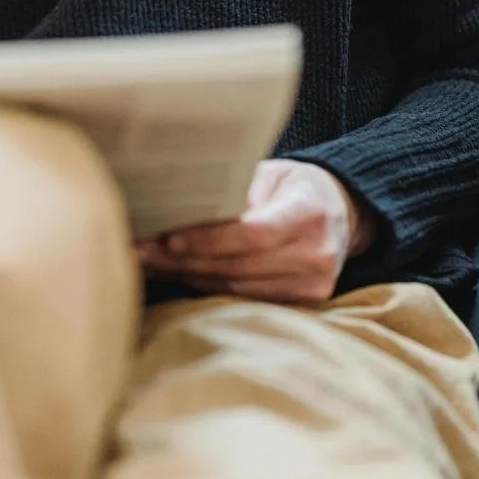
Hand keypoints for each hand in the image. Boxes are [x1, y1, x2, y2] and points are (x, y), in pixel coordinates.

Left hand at [137, 159, 376, 304]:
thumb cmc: (296, 186)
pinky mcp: (302, 305)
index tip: (168, 238)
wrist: (341, 214)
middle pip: (238, 265)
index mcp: (310, 214)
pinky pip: (243, 298)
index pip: (253, 233)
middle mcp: (316, 256)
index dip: (208, 239)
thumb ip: (238, 190)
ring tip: (146, 263)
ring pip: (235, 287)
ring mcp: (312, 287)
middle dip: (182, 260)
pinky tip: (176, 275)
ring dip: (186, 276)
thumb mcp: (272, 173)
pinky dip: (206, 287)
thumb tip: (182, 201)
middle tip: (138, 251)